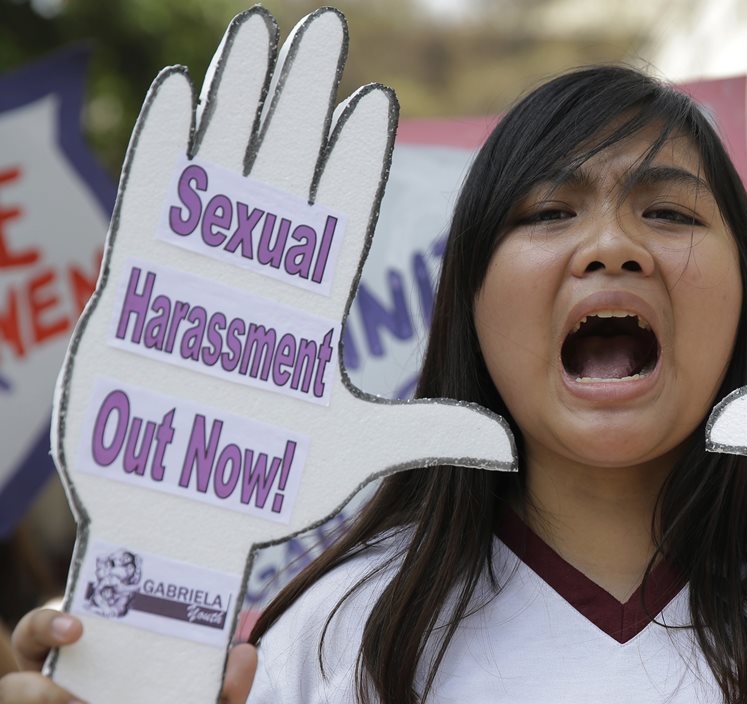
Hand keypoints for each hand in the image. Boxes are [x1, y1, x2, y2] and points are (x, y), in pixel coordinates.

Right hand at [0, 610, 255, 703]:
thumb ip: (225, 702)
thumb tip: (246, 650)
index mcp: (101, 680)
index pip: (78, 630)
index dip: (78, 604)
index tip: (101, 594)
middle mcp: (61, 699)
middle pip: (29, 644)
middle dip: (42, 625)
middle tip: (76, 630)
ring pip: (11, 691)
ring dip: (46, 692)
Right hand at [49, 7, 514, 703]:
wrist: (186, 519)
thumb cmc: (268, 482)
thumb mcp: (360, 447)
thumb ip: (433, 432)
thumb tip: (513, 445)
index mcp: (312, 305)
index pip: (340, 212)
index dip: (354, 154)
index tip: (374, 99)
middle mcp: (259, 276)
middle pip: (285, 164)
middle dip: (301, 94)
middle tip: (323, 28)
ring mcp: (199, 274)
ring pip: (221, 162)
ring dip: (237, 96)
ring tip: (254, 31)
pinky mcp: (142, 288)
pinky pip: (153, 201)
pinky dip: (163, 144)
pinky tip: (178, 88)